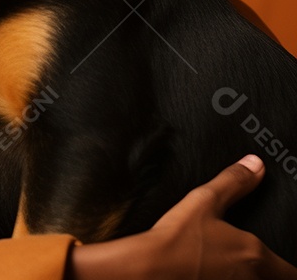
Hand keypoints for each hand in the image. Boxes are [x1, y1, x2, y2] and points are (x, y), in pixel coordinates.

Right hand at [67, 155, 296, 278]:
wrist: (150, 270)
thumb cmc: (178, 237)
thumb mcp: (205, 200)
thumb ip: (234, 182)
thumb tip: (256, 165)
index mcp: (255, 255)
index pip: (291, 273)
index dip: (290, 270)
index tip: (285, 266)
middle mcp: (250, 279)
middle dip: (269, 274)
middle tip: (258, 264)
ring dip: (247, 277)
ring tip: (230, 268)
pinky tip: (212, 275)